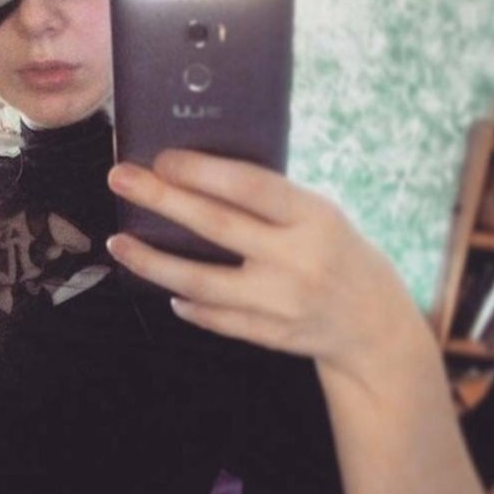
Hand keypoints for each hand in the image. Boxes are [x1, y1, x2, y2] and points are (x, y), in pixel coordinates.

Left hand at [107, 150, 420, 382]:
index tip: (162, 158)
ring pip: (200, 282)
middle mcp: (297, 261)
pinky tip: (164, 288)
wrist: (375, 325)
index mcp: (315, 219)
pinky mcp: (269, 335)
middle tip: (119, 179)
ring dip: (152, 261)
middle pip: (216, 227)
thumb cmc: (338, 252)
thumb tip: (197, 175)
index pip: (252, 188)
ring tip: (118, 243)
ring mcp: (281, 303)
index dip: (204, 172)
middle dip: (161, 200)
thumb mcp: (321, 215)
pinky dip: (186, 302)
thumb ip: (272, 202)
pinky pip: (214, 318)